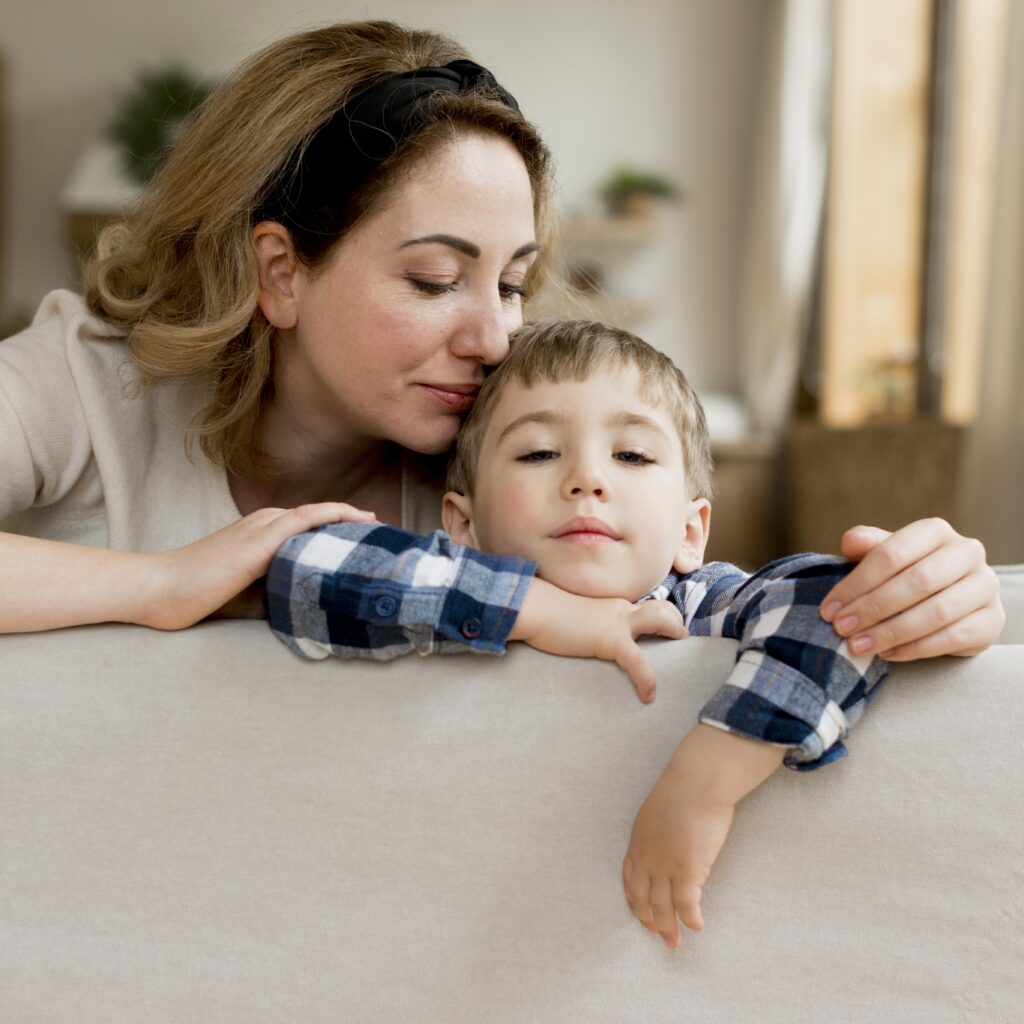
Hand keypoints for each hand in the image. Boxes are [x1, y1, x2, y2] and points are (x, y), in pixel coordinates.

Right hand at [139, 503, 376, 630]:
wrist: (159, 589)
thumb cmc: (199, 596)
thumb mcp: (249, 594)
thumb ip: (280, 591)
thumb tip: (312, 605)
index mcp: (261, 532)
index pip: (311, 525)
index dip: (342, 528)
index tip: (370, 538)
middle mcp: (264, 523)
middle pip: (320, 517)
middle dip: (353, 523)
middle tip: (386, 534)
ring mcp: (261, 527)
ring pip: (317, 514)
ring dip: (351, 518)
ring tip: (381, 527)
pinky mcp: (259, 539)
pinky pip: (304, 519)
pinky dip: (334, 516)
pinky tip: (358, 520)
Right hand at [510, 578, 686, 701]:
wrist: (534, 609)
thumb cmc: (546, 616)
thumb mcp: (576, 620)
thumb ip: (590, 627)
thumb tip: (589, 642)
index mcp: (614, 607)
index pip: (648, 608)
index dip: (663, 619)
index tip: (667, 634)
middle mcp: (621, 609)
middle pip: (662, 608)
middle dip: (677, 624)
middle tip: (680, 642)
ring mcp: (618, 622)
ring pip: (661, 619)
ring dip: (674, 632)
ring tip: (678, 661)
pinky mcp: (610, 640)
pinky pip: (638, 661)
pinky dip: (647, 679)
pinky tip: (648, 695)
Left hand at [622, 725, 783, 947]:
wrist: (697, 782)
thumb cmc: (683, 789)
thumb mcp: (657, 812)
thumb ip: (658, 832)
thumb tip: (670, 842)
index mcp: (638, 842)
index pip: (630, 880)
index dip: (635, 901)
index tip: (641, 914)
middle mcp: (647, 857)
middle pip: (643, 898)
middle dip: (649, 920)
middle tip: (657, 935)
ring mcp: (665, 865)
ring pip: (662, 907)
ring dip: (669, 928)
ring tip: (674, 943)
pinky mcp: (687, 870)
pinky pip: (687, 904)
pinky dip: (691, 918)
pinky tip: (698, 926)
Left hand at [820, 519, 1004, 659]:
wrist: (951, 603)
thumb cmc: (906, 574)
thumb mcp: (885, 557)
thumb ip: (867, 546)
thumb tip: (849, 541)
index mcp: (935, 531)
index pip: (892, 553)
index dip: (857, 583)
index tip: (829, 609)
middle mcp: (967, 552)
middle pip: (917, 581)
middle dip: (873, 608)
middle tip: (841, 629)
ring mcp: (985, 586)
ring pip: (936, 611)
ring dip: (891, 632)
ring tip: (858, 645)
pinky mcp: (993, 620)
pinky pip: (953, 637)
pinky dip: (915, 648)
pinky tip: (887, 654)